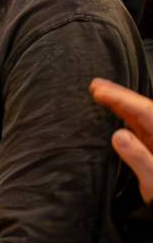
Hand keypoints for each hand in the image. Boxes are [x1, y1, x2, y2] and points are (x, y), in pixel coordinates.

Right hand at [92, 77, 152, 202]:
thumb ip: (138, 157)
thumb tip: (118, 135)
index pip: (144, 111)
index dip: (122, 100)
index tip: (100, 92)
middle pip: (141, 109)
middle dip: (120, 96)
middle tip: (96, 86)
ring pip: (137, 115)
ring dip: (118, 103)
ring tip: (99, 92)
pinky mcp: (150, 146)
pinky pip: (135, 125)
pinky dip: (122, 115)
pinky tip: (111, 110)